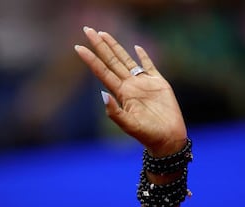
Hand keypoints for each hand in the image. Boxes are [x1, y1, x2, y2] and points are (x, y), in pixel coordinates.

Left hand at [75, 27, 187, 156]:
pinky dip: (143, 56)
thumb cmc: (148, 135)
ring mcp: (143, 83)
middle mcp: (129, 86)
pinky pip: (149, 66)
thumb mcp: (128, 125)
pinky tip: (136, 48)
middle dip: (99, 45)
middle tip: (87, 30)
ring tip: (104, 34)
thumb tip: (103, 95)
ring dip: (115, 46)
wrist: (167, 139)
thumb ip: (115, 112)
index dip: (90, 59)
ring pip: (126, 60)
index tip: (77, 47)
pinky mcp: (158, 83)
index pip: (102, 71)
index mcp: (120, 93)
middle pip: (111, 60)